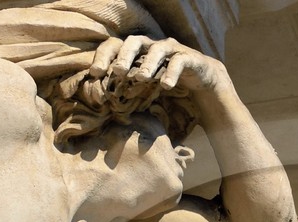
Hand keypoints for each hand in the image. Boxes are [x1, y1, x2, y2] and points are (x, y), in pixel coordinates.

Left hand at [91, 35, 230, 94]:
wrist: (202, 81)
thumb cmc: (166, 84)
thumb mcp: (143, 88)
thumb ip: (125, 91)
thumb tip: (99, 103)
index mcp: (137, 52)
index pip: (115, 46)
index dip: (103, 56)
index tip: (95, 73)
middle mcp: (152, 46)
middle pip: (134, 42)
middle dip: (124, 56)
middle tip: (117, 71)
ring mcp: (171, 50)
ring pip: (157, 49)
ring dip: (148, 63)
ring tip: (141, 78)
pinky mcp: (189, 57)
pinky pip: (179, 61)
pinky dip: (172, 72)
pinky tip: (166, 85)